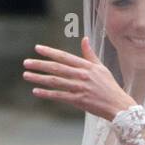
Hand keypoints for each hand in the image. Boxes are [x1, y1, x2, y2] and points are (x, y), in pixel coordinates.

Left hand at [22, 37, 136, 118]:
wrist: (118, 106)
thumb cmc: (109, 87)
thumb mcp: (101, 68)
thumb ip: (90, 54)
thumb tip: (84, 39)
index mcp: (86, 66)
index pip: (64, 57)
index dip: (50, 52)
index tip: (37, 49)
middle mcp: (82, 75)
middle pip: (57, 68)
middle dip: (40, 64)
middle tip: (26, 62)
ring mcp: (79, 88)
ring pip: (55, 81)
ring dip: (39, 78)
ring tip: (26, 75)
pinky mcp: (78, 100)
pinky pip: (59, 96)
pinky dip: (47, 94)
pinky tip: (36, 91)